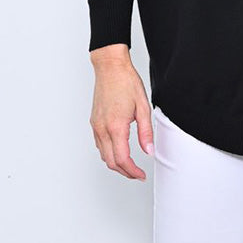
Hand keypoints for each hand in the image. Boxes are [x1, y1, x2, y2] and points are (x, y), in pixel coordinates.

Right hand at [89, 52, 154, 180]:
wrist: (110, 68)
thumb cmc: (126, 82)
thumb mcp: (143, 107)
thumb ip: (146, 132)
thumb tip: (148, 151)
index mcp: (116, 126)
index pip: (122, 159)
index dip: (133, 172)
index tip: (141, 175)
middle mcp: (102, 128)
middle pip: (111, 162)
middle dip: (125, 172)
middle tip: (137, 174)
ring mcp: (96, 126)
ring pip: (103, 155)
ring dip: (116, 164)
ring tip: (130, 165)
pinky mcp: (94, 122)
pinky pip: (99, 145)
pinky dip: (109, 153)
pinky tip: (119, 150)